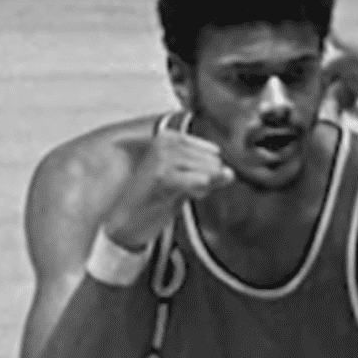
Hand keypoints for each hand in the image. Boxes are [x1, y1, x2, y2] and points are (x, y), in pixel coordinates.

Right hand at [104, 130, 235, 247]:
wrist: (125, 220)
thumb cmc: (153, 200)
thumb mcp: (184, 183)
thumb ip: (208, 175)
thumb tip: (231, 173)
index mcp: (169, 137)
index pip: (212, 151)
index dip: (211, 171)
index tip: (196, 182)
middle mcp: (165, 141)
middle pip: (213, 161)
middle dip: (207, 180)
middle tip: (184, 190)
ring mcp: (163, 157)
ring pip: (209, 171)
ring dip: (201, 188)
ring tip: (179, 193)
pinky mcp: (163, 175)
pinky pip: (200, 181)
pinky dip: (198, 191)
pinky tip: (182, 196)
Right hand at [326, 33, 357, 118]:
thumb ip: (348, 48)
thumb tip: (331, 35)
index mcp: (347, 57)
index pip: (325, 72)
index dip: (320, 86)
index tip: (320, 101)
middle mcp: (350, 67)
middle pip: (331, 86)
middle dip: (331, 101)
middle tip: (336, 114)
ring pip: (340, 96)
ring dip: (341, 107)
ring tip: (350, 115)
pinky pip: (352, 101)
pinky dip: (352, 109)